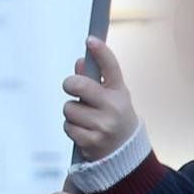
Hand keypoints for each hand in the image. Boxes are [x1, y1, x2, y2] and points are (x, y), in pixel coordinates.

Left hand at [60, 39, 136, 157]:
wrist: (124, 153)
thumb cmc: (113, 116)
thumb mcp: (110, 96)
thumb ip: (95, 80)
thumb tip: (80, 63)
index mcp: (119, 92)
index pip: (111, 67)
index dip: (100, 52)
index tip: (90, 40)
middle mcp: (113, 107)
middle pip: (79, 86)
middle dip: (70, 84)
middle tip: (71, 87)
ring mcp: (103, 125)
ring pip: (69, 108)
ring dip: (72, 112)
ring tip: (84, 119)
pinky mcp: (92, 141)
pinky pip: (68, 126)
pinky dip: (72, 128)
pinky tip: (84, 131)